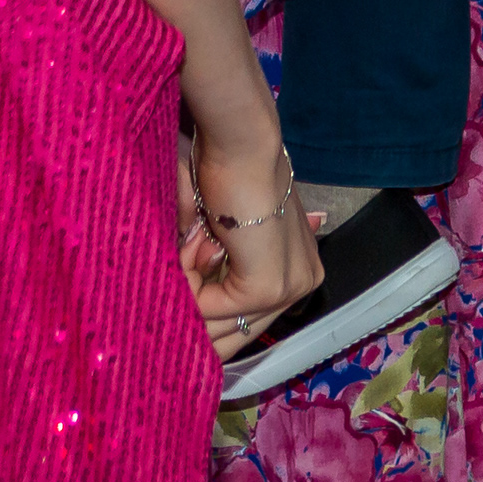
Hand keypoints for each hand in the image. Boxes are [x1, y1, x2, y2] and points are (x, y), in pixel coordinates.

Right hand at [186, 120, 321, 353]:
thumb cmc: (231, 177)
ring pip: (216, 325)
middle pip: (233, 335)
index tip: (185, 265)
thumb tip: (198, 303)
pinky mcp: (265, 288)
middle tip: (181, 255)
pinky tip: (195, 237)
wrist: (241, 146)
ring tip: (189, 238)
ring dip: (188, 287)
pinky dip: (187, 277)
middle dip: (194, 308)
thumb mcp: (229, 234)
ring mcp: (287, 290)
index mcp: (298, 274)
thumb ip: (221, 268)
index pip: (244, 324)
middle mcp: (301, 287)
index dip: (203, 306)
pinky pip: (208, 308)